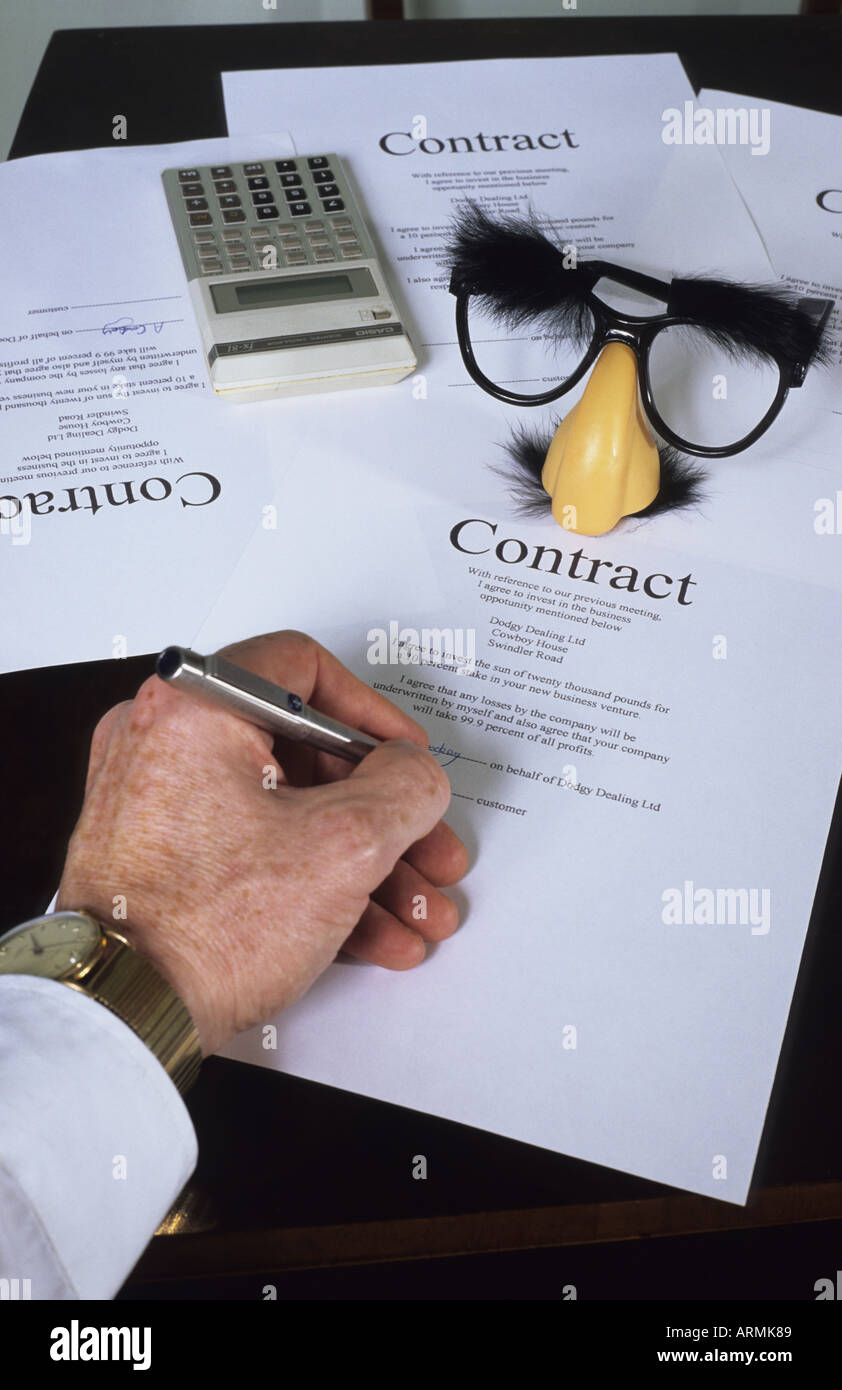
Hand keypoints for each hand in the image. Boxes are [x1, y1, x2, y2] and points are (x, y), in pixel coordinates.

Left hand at [56, 631, 468, 1056]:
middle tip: (427, 849)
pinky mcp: (159, 856)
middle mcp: (164, 742)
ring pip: (288, 813)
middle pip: (305, 756)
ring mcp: (157, 802)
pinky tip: (370, 934)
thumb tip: (415, 774)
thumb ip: (405, 788)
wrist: (127, 1016)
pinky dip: (313, 883)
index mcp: (195, 708)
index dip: (373, 715)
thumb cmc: (204, 930)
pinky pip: (254, 849)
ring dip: (364, 863)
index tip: (406, 757)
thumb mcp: (346, 845)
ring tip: (413, 911)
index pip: (304, 668)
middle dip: (385, 816)